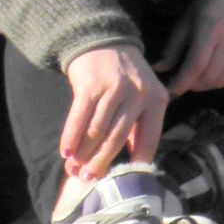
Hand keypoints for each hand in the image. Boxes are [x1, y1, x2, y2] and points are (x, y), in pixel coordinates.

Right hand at [60, 44, 168, 181]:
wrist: (106, 42)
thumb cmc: (125, 78)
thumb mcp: (144, 97)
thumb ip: (139, 126)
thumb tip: (130, 163)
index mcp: (157, 99)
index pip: (150, 139)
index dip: (135, 163)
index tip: (123, 181)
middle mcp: (139, 93)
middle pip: (118, 138)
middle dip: (101, 163)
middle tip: (89, 179)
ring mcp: (115, 88)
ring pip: (97, 131)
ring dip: (83, 154)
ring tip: (74, 168)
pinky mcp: (91, 84)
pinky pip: (79, 119)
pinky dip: (71, 138)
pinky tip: (66, 152)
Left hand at [154, 0, 223, 95]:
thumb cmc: (207, 4)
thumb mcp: (185, 21)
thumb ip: (172, 48)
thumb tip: (158, 69)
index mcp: (211, 29)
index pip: (196, 65)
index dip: (182, 81)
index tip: (170, 88)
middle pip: (209, 77)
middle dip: (192, 85)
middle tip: (183, 80)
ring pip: (221, 81)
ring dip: (205, 85)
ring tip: (197, 76)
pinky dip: (220, 81)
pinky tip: (213, 72)